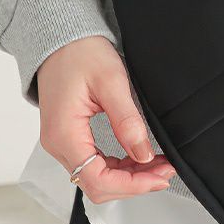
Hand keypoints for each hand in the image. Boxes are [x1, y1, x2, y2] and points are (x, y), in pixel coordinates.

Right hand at [37, 36, 174, 203]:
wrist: (63, 39)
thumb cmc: (81, 53)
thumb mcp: (112, 82)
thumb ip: (127, 120)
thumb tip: (143, 154)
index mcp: (64, 134)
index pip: (97, 179)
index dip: (131, 184)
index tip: (159, 177)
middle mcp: (58, 144)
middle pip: (96, 184)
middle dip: (133, 183)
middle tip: (165, 171)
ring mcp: (62, 142)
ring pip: (95, 177)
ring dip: (127, 176)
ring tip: (157, 166)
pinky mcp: (69, 136)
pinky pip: (92, 163)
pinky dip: (117, 166)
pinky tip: (138, 159)